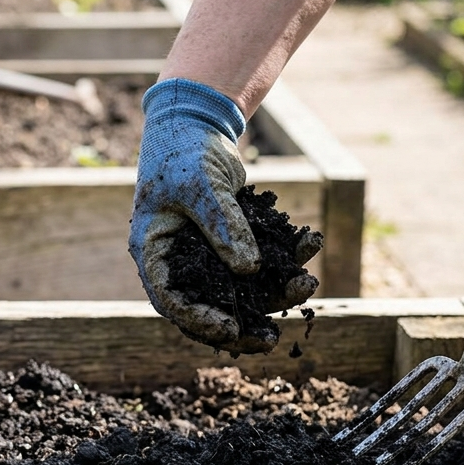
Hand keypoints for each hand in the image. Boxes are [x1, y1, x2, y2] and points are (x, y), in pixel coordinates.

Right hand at [129, 78, 318, 352]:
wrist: (196, 124)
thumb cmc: (184, 151)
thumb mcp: (200, 184)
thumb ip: (222, 225)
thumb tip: (250, 269)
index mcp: (155, 252)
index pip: (171, 300)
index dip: (200, 320)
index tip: (232, 328)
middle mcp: (180, 262)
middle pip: (208, 306)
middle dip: (242, 326)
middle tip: (271, 340)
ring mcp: (207, 254)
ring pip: (240, 288)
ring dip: (273, 293)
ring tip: (306, 286)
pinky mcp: (232, 241)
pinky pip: (260, 261)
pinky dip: (284, 258)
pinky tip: (309, 249)